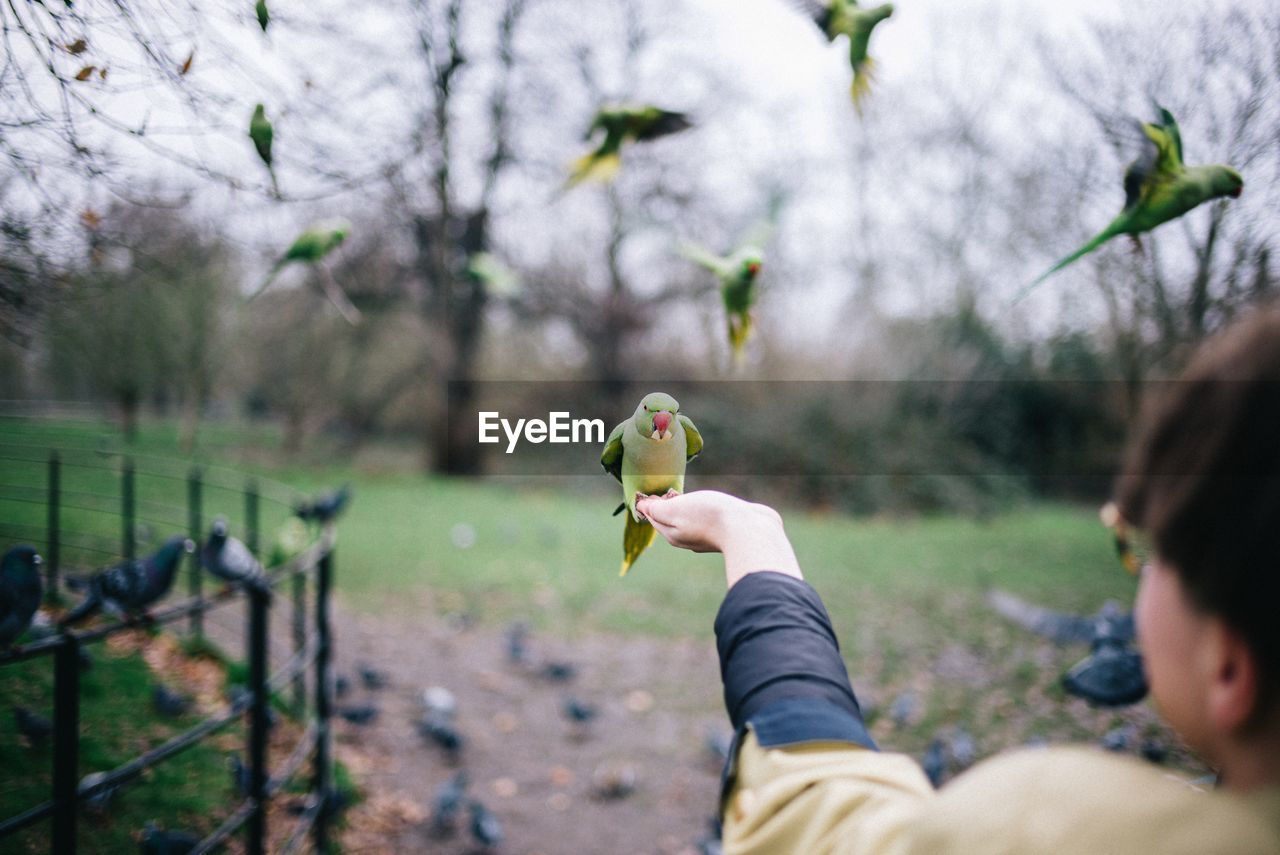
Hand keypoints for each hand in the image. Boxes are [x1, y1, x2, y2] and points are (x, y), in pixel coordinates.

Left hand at [635, 490, 801, 587]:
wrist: (750, 530)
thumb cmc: (709, 517)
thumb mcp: (675, 510)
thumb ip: (656, 509)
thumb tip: (641, 508)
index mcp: (672, 534)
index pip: (653, 517)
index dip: (650, 502)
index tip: (651, 489)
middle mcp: (687, 539)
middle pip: (669, 520)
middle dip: (666, 505)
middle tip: (668, 490)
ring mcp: (707, 537)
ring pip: (689, 520)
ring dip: (685, 507)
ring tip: (687, 494)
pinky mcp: (725, 531)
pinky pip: (708, 519)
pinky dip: (703, 510)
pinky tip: (709, 503)